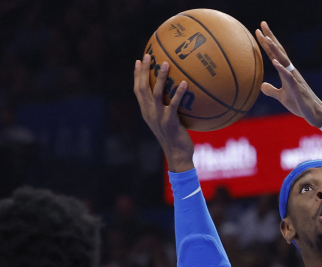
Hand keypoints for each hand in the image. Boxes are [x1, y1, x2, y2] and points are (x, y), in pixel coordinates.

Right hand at [133, 55, 194, 172]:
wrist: (177, 156)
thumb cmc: (175, 139)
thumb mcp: (167, 122)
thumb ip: (167, 108)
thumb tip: (177, 94)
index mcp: (146, 112)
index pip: (138, 90)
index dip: (137, 75)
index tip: (138, 60)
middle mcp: (149, 113)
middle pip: (143, 88)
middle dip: (144, 70)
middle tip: (148, 55)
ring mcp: (158, 117)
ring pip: (156, 93)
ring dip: (160, 77)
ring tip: (166, 63)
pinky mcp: (169, 122)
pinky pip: (173, 104)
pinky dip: (178, 93)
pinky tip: (184, 83)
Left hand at [255, 23, 321, 127]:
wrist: (314, 114)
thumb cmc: (299, 104)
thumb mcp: (282, 97)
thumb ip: (271, 90)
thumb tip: (261, 86)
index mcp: (286, 72)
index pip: (275, 54)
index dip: (267, 43)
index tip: (259, 31)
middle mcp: (291, 71)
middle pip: (279, 51)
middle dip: (271, 38)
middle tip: (262, 24)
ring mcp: (295, 79)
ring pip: (284, 61)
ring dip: (275, 50)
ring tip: (267, 39)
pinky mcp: (297, 89)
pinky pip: (289, 77)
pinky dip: (281, 69)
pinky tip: (275, 62)